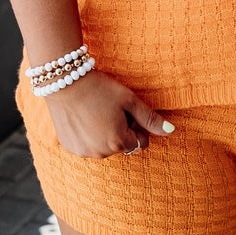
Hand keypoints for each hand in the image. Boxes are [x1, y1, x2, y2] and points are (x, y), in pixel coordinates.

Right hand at [47, 69, 173, 157]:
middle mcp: (101, 152)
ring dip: (104, 135)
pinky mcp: (70, 147)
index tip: (126, 111)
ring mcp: (83, 152)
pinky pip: (86, 146)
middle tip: (110, 109)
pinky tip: (83, 118)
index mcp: (118, 142)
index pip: (140, 142)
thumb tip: (171, 131)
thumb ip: (150, 119)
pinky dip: (87, 136)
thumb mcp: (129, 100)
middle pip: (122, 146)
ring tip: (96, 112)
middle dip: (121, 131)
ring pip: (104, 147)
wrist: (64, 82)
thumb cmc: (100, 88)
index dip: (136, 126)